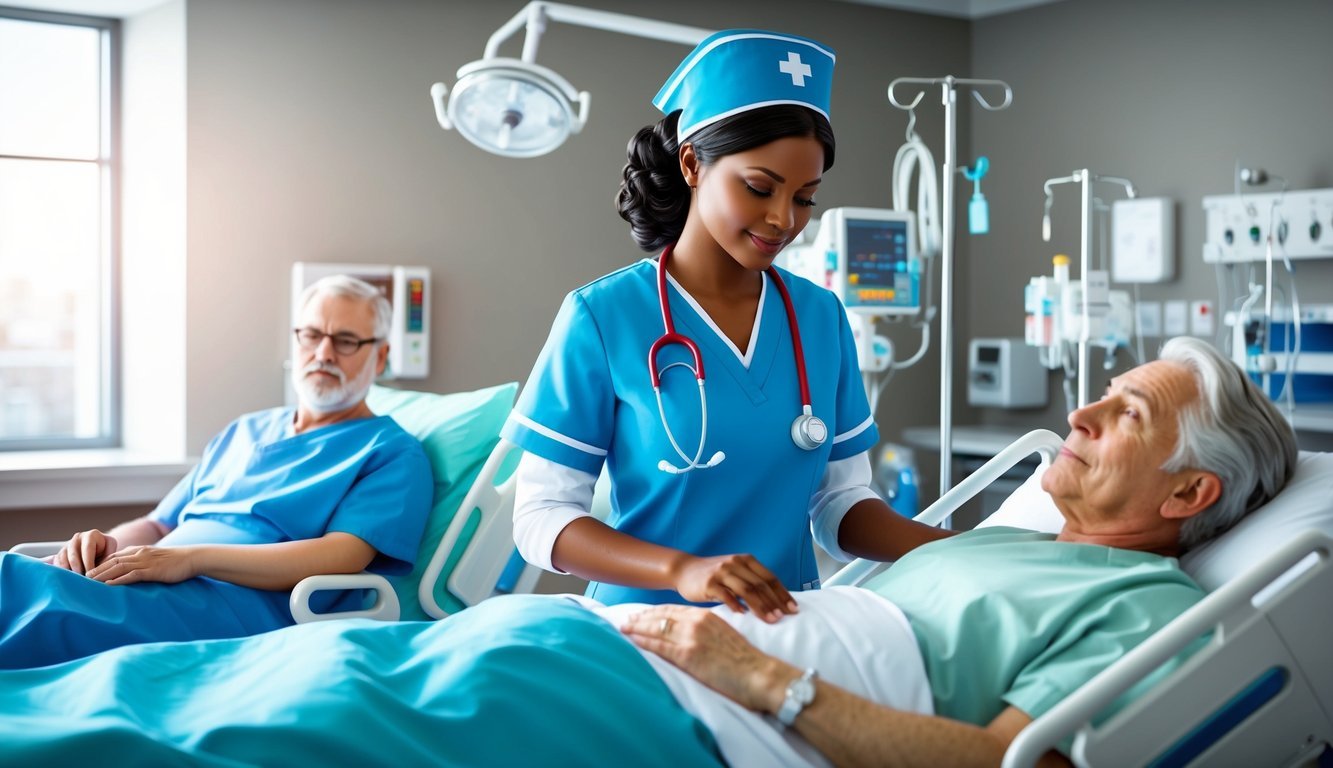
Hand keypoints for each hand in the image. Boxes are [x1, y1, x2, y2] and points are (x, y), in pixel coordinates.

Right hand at [50, 529, 118, 574]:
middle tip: (80, 580)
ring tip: (73, 581)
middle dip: (77, 568)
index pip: (88, 549)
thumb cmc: (107, 552)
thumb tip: (100, 573)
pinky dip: (60, 571)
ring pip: (63, 558)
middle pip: (73, 554)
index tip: (90, 575)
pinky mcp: (60, 553)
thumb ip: (106, 560)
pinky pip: (57, 562)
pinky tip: (65, 580)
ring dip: (67, 571)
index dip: (88, 563)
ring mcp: (67, 545)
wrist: (99, 550)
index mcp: (92, 535)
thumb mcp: (110, 552)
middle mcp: (78, 538)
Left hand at [85, 546, 196, 584]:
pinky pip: (131, 575)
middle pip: (112, 561)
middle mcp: (139, 553)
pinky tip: (108, 585)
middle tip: (82, 578)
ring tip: (89, 582)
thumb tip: (132, 573)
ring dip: (102, 575)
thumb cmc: (176, 561)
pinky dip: (118, 580)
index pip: (114, 556)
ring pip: (118, 567)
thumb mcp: (156, 559)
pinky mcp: (152, 570)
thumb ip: (143, 563)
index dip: (100, 564)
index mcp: (139, 550)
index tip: (89, 572)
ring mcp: (145, 561)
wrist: (193, 558)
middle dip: (96, 569)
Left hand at [622, 605, 790, 713]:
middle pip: (662, 616)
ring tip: (623, 627)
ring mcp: (691, 637)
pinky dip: (643, 641)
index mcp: (708, 617)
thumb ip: (710, 633)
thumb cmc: (747, 662)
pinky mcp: (688, 655)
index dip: (656, 611)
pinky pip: (659, 646)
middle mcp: (697, 622)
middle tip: (626, 619)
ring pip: (656, 628)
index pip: (674, 610)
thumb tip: (696, 637)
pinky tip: (632, 640)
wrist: (760, 675)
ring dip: (637, 627)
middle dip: (642, 617)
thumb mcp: (727, 637)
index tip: (643, 613)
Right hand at [672, 553, 797, 622]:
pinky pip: (726, 596)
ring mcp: (721, 572)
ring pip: (746, 590)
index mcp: (746, 560)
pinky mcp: (708, 583)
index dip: (783, 593)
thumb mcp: (735, 572)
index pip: (770, 577)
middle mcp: (735, 563)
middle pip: (760, 584)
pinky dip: (737, 606)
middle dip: (774, 602)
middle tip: (783, 617)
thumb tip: (776, 602)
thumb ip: (752, 581)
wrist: (684, 570)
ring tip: (770, 619)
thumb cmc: (714, 576)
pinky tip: (744, 616)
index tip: (793, 609)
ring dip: (761, 606)